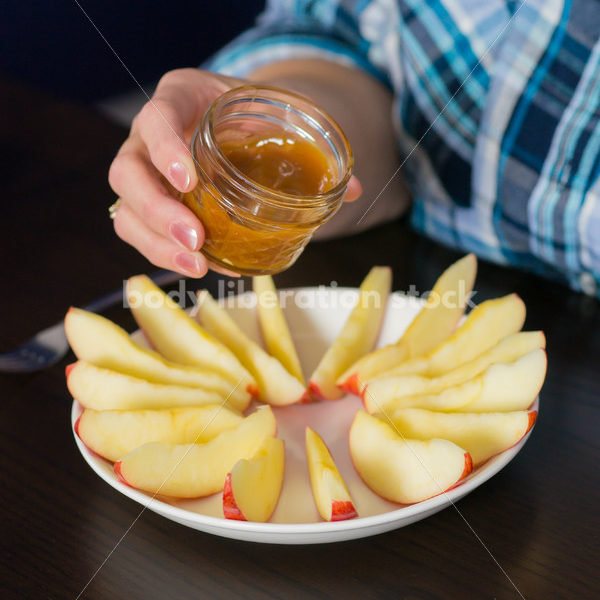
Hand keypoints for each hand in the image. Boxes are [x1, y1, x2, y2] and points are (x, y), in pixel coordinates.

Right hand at [108, 68, 361, 277]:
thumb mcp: (276, 112)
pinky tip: (206, 267)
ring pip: (126, 212)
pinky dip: (168, 255)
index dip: (165, 150)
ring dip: (158, 245)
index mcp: (178, 100)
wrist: (234, 117)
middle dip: (158, 212)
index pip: (154, 120)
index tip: (191, 179)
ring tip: (199, 266)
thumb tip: (355, 191)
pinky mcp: (148, 205)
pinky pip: (141, 233)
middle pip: (127, 174)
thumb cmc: (250, 113)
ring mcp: (145, 175)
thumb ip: (310, 144)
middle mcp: (148, 138)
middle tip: (197, 239)